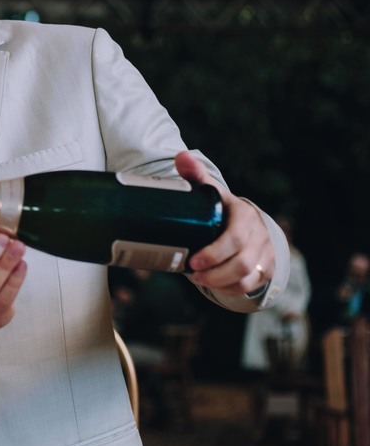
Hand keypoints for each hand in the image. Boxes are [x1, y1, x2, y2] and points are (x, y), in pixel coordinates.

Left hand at [175, 151, 274, 295]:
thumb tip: (180, 157)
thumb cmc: (222, 206)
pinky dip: (231, 289)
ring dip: (221, 282)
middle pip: (242, 262)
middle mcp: (259, 236)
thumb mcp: (210, 190)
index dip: (215, 253)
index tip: (192, 261)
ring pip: (247, 277)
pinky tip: (214, 286)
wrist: (247, 221)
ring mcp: (265, 254)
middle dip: (215, 272)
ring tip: (199, 279)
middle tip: (192, 273)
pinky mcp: (265, 269)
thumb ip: (195, 174)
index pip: (235, 238)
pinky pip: (251, 285)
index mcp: (245, 216)